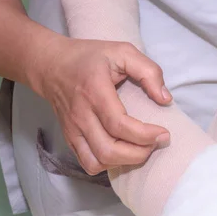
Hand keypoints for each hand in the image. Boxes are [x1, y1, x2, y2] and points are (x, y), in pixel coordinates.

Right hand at [33, 37, 171, 174]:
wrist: (51, 64)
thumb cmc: (89, 57)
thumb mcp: (123, 51)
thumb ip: (148, 71)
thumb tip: (165, 99)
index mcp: (95, 92)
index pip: (119, 125)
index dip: (145, 135)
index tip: (163, 133)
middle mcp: (81, 114)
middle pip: (108, 151)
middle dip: (138, 154)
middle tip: (155, 142)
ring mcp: (72, 129)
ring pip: (97, 162)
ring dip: (124, 162)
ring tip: (140, 148)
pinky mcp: (70, 137)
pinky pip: (88, 162)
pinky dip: (107, 164)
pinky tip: (121, 151)